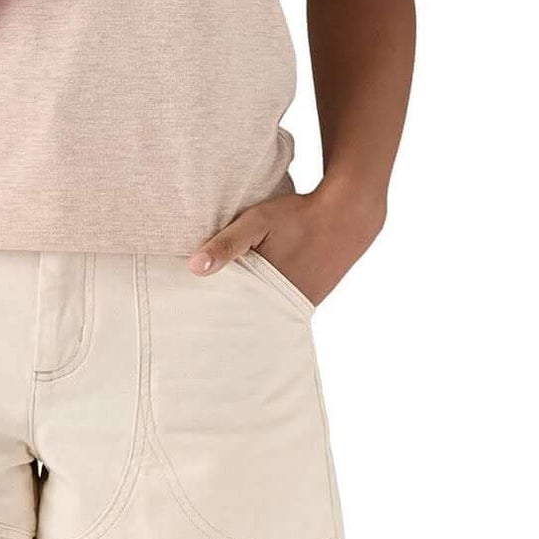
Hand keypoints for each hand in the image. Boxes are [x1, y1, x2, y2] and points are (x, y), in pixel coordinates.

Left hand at [186, 181, 385, 309]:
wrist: (347, 216)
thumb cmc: (299, 216)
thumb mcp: (258, 222)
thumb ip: (227, 244)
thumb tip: (193, 267)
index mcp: (268, 292)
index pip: (231, 313)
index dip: (212, 313)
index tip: (191, 316)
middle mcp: (285, 305)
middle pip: (248, 318)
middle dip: (228, 317)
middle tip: (203, 322)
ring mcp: (300, 304)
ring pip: (265, 313)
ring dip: (248, 309)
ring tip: (223, 311)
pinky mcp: (309, 298)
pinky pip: (280, 306)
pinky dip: (267, 302)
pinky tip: (255, 295)